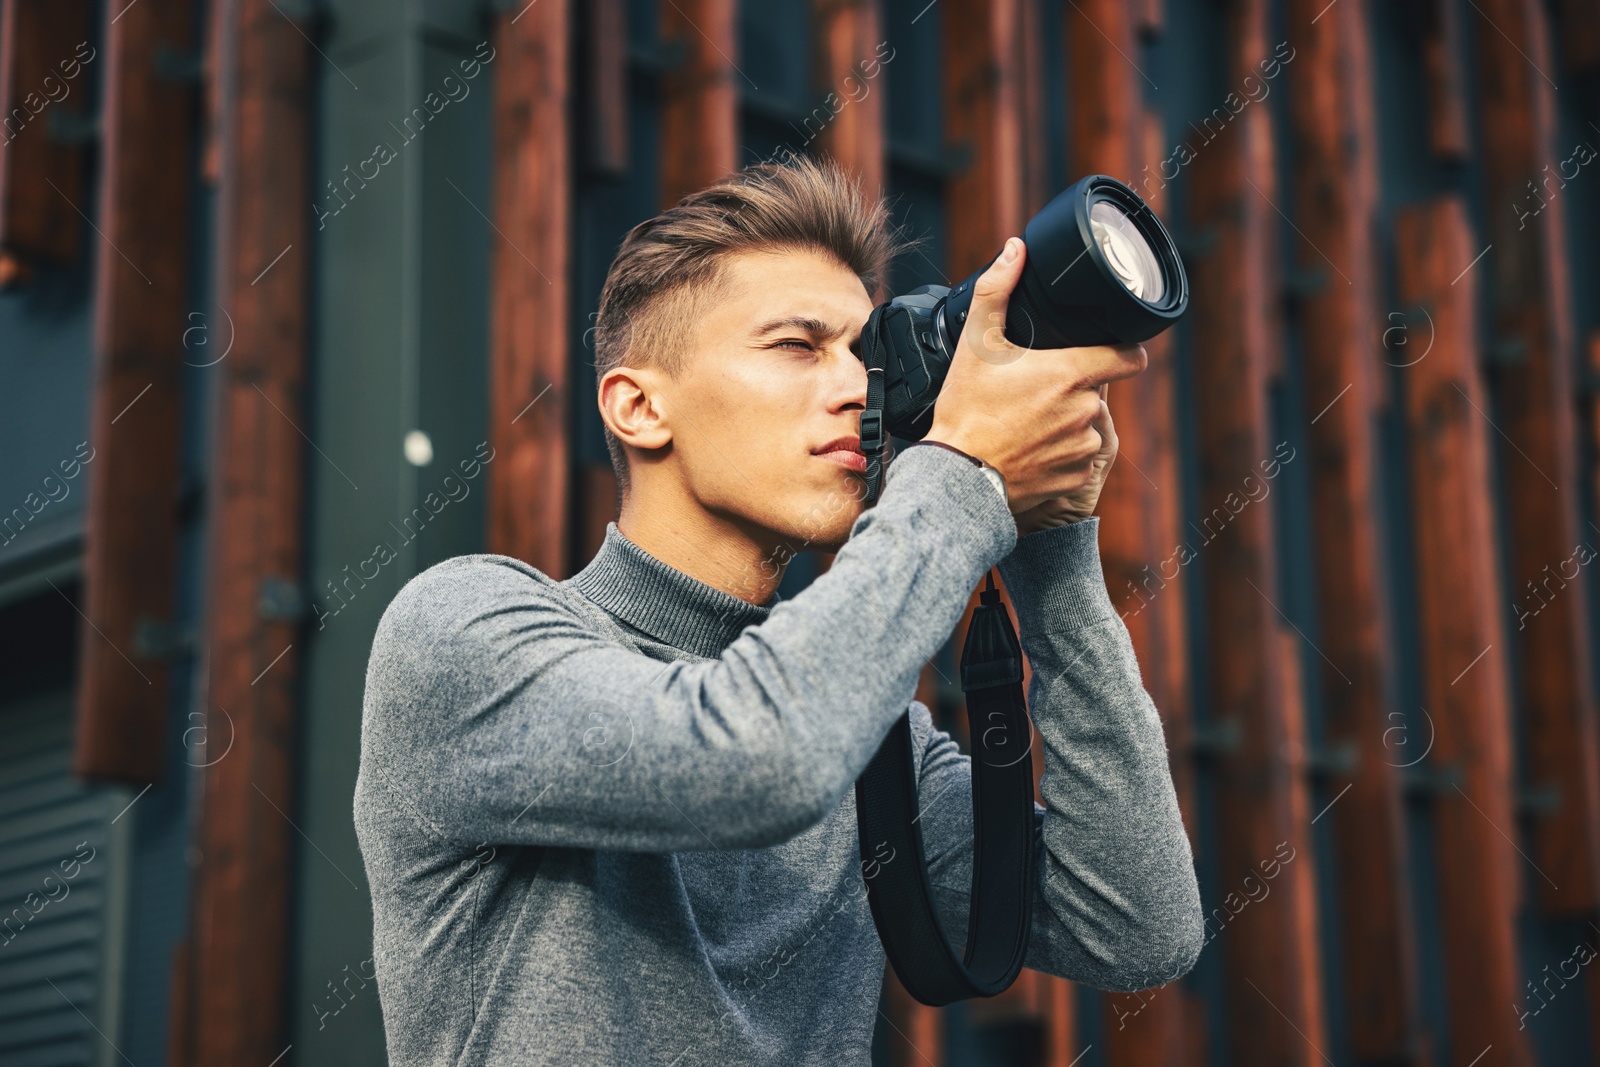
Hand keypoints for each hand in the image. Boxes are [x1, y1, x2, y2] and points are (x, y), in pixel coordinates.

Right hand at [924, 236, 1144, 517]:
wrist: (958, 476)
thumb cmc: (966, 409)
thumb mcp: (976, 342)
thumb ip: (998, 288)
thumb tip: (1015, 249)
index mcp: (1071, 372)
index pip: (1131, 358)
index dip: (1126, 351)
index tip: (1112, 350)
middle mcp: (1086, 410)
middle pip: (1098, 391)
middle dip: (1075, 388)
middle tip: (1037, 390)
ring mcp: (1083, 446)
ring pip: (1088, 426)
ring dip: (1069, 422)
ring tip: (1029, 423)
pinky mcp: (1076, 478)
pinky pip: (1079, 460)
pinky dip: (1061, 455)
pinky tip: (1031, 449)